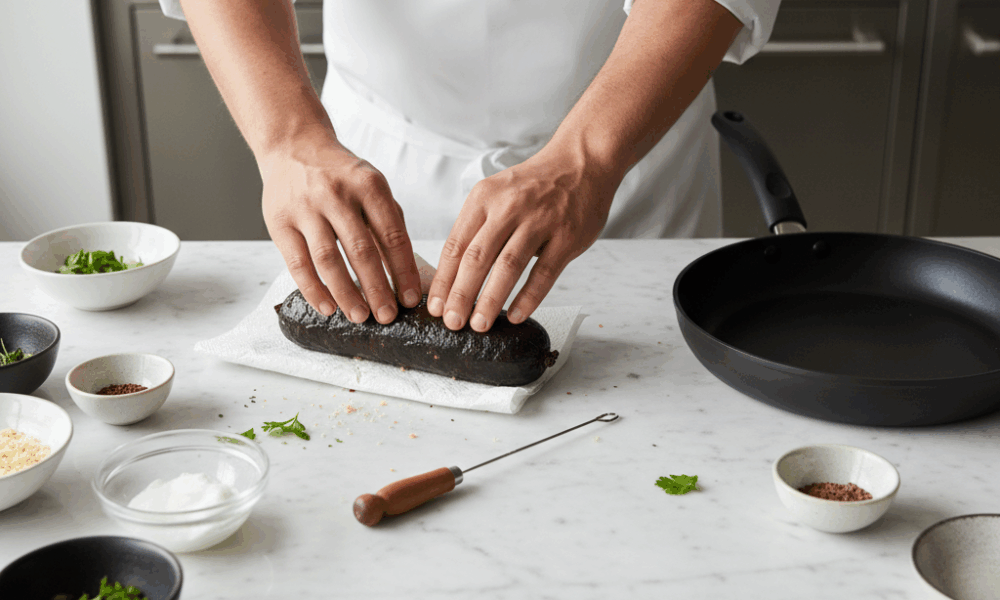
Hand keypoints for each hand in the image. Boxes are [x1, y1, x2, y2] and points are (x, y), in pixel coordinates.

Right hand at [259, 127, 420, 322]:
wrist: (294, 146)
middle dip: (377, 288)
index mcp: (369, 185)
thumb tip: (405, 275)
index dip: (404, 271)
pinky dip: (313, 289)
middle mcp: (337, 194)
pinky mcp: (280, 222)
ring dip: (346, 293)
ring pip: (328, 259)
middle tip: (387, 316)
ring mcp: (306, 207)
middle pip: (361, 250)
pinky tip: (327, 307)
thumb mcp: (372, 188)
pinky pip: (297, 263)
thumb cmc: (341, 176)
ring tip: (360, 316)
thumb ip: (389, 225)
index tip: (411, 299)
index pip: (392, 235)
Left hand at [427, 145, 620, 330]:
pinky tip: (515, 315)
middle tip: (452, 323)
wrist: (580, 162)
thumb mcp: (496, 194)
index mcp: (483, 198)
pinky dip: (528, 297)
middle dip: (461, 295)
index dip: (444, 280)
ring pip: (508, 266)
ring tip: (479, 324)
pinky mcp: (567, 235)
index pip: (456, 245)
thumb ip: (477, 228)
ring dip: (490, 299)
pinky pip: (544, 272)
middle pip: (477, 258)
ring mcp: (540, 220)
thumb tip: (453, 276)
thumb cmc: (534, 186)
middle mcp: (509, 207)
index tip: (436, 306)